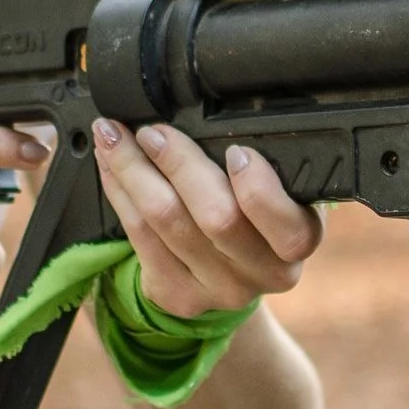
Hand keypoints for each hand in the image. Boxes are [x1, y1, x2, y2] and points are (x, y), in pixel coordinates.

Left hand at [91, 118, 322, 318]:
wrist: (232, 267)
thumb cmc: (253, 209)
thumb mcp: (276, 184)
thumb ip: (257, 158)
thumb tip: (204, 113)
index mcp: (298, 239)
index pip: (288, 229)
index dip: (259, 190)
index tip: (235, 151)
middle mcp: (264, 273)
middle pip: (216, 218)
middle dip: (178, 163)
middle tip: (151, 130)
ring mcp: (220, 290)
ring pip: (166, 222)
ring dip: (132, 169)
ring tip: (113, 135)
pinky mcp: (178, 295)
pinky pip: (139, 236)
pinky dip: (119, 191)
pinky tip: (110, 165)